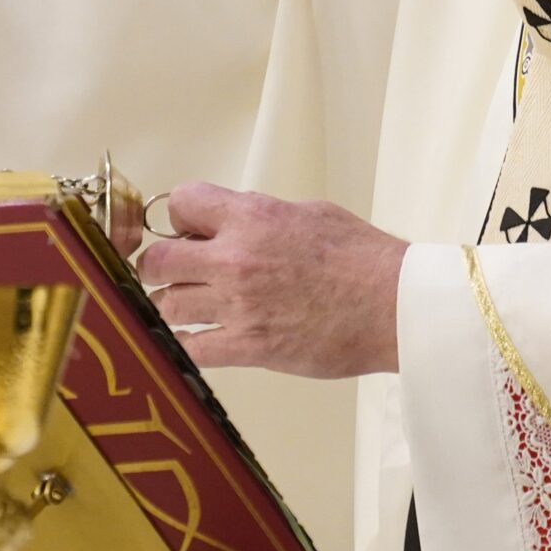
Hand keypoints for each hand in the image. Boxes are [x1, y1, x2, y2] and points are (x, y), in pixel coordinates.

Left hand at [136, 182, 405, 376]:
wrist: (393, 306)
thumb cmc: (362, 257)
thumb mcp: (308, 213)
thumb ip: (260, 216)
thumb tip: (230, 221)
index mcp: (251, 218)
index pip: (181, 202)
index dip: (180, 217)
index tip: (190, 230)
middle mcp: (235, 259)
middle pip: (157, 260)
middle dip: (161, 265)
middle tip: (177, 272)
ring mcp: (239, 306)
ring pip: (167, 305)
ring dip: (175, 305)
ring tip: (194, 306)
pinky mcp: (249, 346)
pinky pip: (191, 349)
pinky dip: (186, 345)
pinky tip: (199, 339)